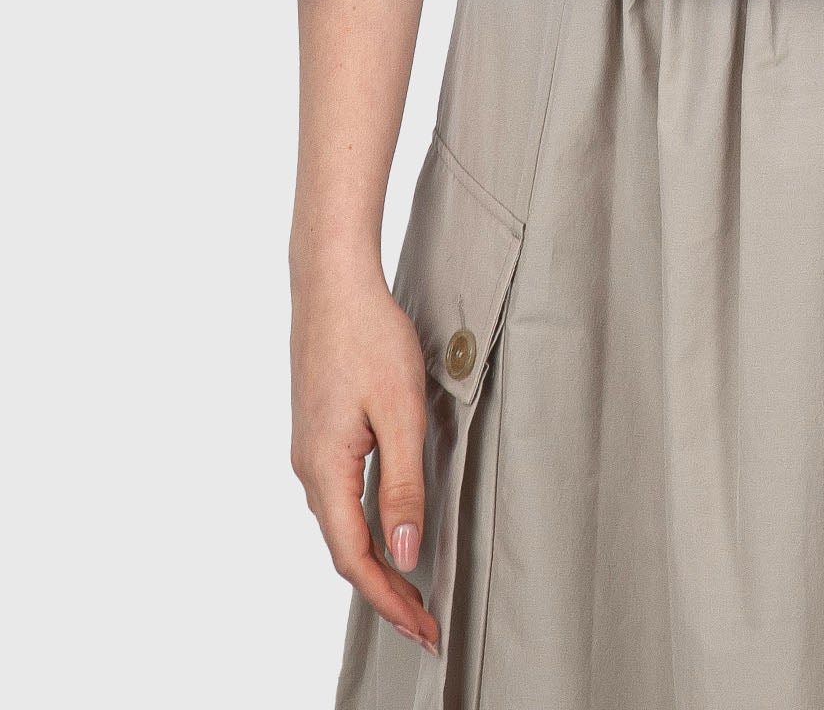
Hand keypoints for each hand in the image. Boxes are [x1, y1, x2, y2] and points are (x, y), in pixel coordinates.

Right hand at [289, 257, 439, 654]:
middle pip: (345, 550)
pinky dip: (364, 526)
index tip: (425, 629)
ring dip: (375, 560)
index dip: (391, 600)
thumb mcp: (401, 413)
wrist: (332, 282)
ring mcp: (310, 450)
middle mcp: (309, 468)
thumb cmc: (369, 337)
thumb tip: (405, 554)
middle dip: (385, 591)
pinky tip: (387, 527)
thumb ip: (403, 486)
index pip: (356, 558)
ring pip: (340, 524)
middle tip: (426, 623)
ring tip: (412, 587)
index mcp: (326, 470)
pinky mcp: (319, 432)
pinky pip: (339, 497)